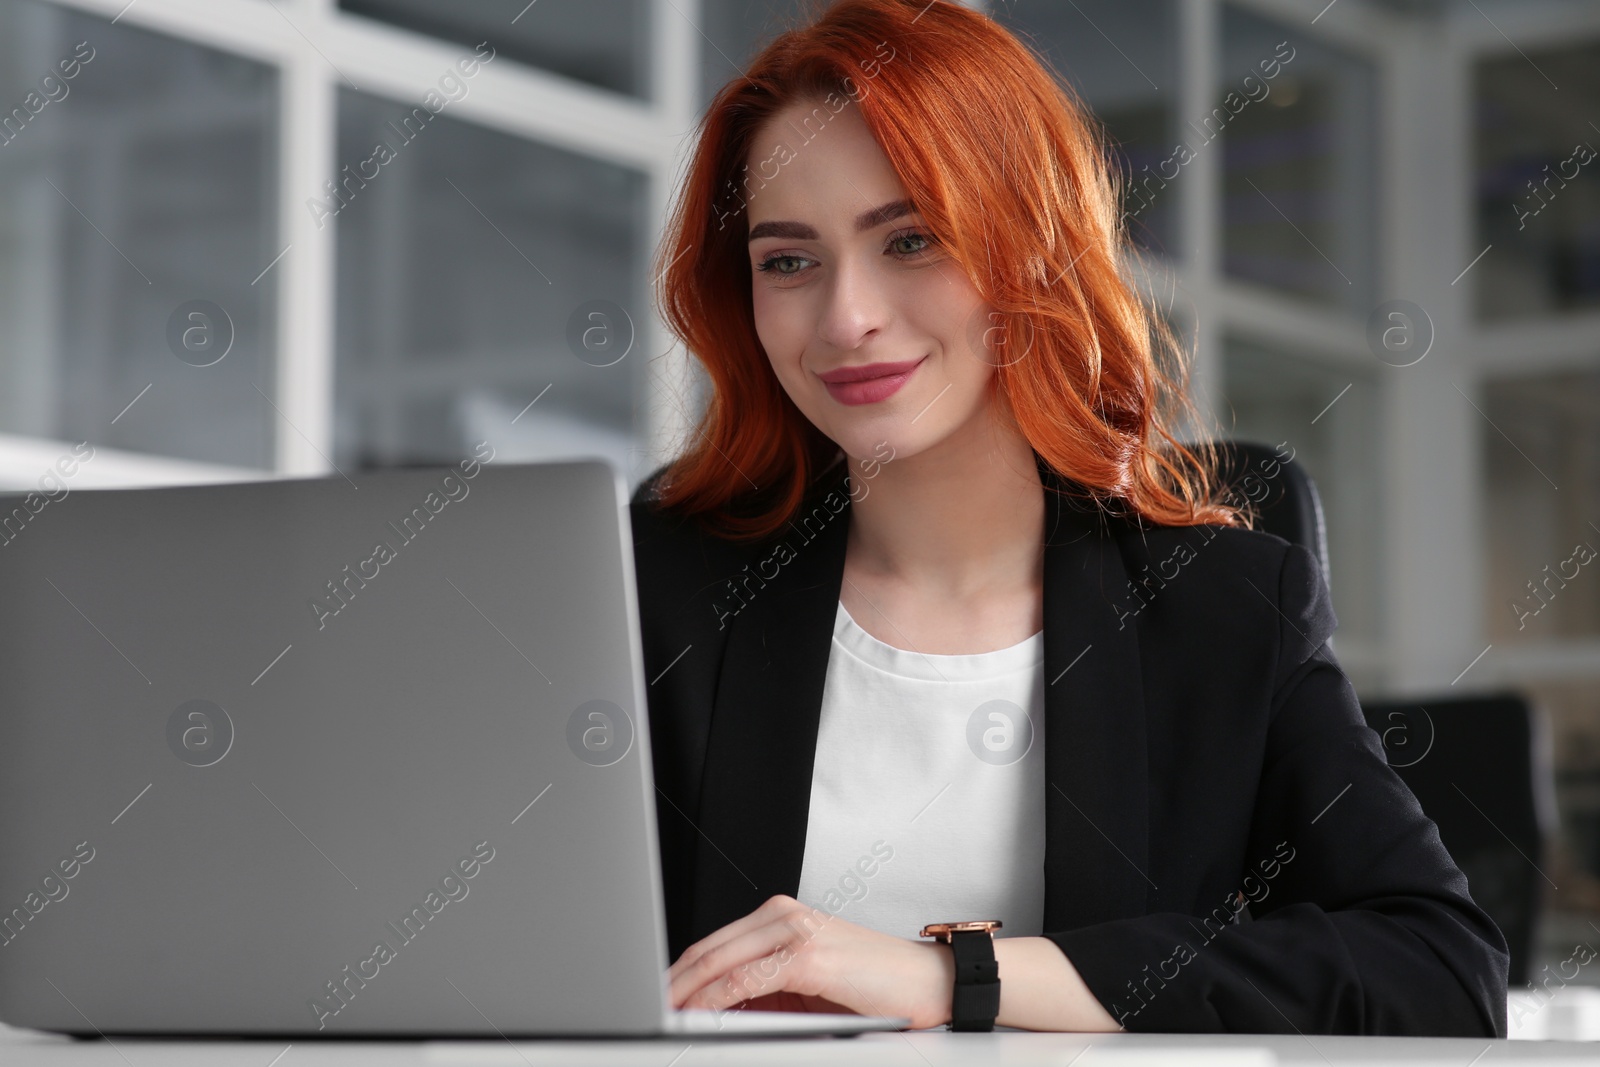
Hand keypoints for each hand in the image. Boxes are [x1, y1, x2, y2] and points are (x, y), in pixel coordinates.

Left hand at [668, 894, 952, 1027]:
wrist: (927, 983)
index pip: (713, 945)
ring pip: (720, 962)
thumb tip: (711, 1010)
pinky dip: (717, 1000)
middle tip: (645, 1006)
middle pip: (708, 949)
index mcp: (780, 917)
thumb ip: (762, 989)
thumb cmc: (872, 987)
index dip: (678, 973)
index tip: (654, 997)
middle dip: (672, 983)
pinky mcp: (806, 955)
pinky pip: (747, 980)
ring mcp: (795, 931)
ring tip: (664, 1014)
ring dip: (686, 993)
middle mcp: (784, 915)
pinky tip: (701, 1015)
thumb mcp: (805, 987)